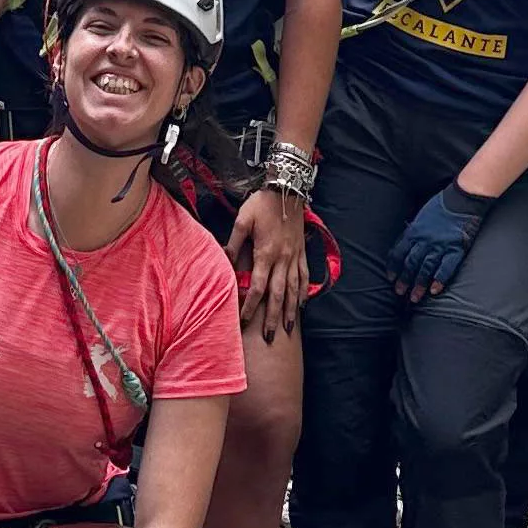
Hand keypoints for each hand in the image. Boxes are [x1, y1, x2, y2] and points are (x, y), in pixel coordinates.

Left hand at [228, 188, 309, 339]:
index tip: (244, 321)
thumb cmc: (262, 204)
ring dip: (289, 311)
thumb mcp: (243, 220)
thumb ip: (233, 244)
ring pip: (293, 290)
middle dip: (272, 318)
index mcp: (266, 254)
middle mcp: (282, 260)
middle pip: (277, 295)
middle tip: (269, 338)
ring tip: (286, 328)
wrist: (287, 189)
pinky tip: (301, 304)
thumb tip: (224, 262)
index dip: (250, 307)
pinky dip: (303, 292)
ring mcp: (294, 257)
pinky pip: (304, 276)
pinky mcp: (301, 252)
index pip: (257, 288)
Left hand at [391, 184, 494, 301]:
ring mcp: (440, 246)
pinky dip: (439, 280)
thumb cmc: (442, 204)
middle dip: (404, 279)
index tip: (390, 277)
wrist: (462, 198)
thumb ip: (414, 230)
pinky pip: (445, 268)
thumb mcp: (422, 215)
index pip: (399, 252)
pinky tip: (434, 291)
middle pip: (410, 263)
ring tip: (414, 297)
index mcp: (414, 231)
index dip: (394, 266)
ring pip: (425, 269)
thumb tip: (407, 242)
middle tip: (399, 292)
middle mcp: (424, 240)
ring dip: (418, 284)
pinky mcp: (455, 249)